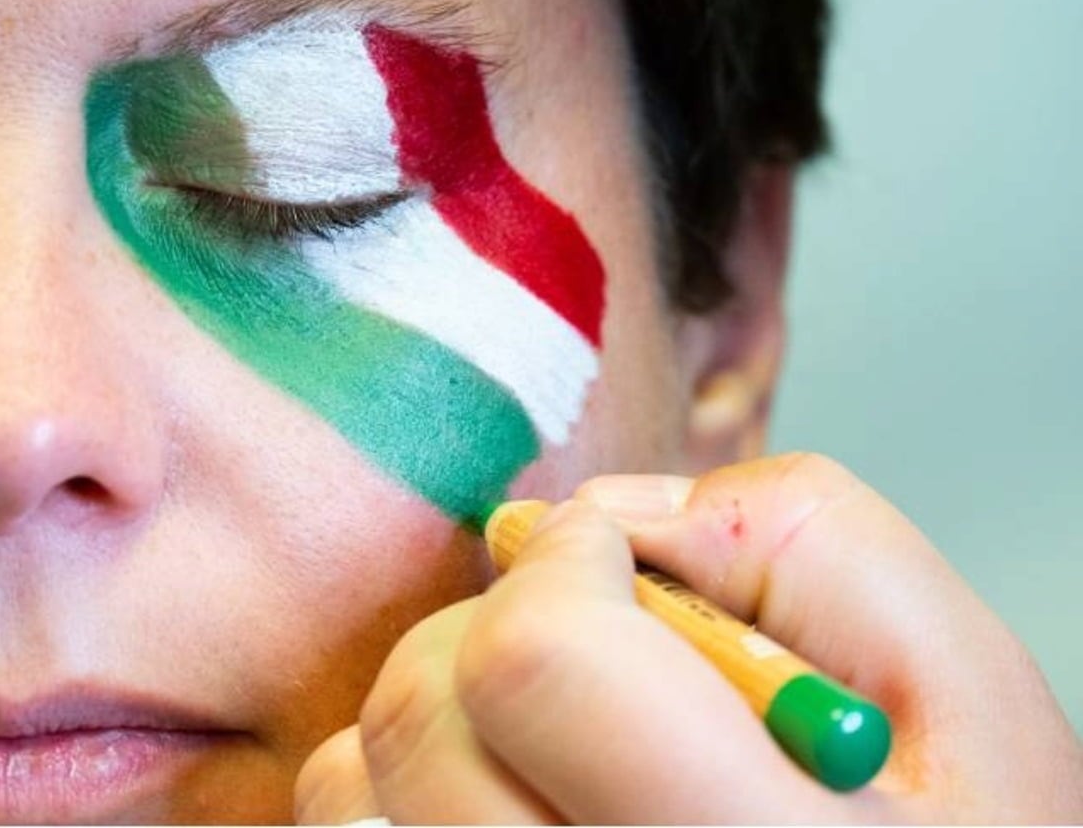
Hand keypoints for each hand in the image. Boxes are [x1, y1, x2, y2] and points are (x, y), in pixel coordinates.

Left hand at [294, 453, 1082, 822]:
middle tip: (582, 640)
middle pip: (425, 722)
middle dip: (490, 628)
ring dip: (436, 714)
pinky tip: (511, 792)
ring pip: (351, 790)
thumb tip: (608, 513)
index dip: (564, 564)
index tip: (607, 558)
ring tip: (549, 736)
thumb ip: (792, 539)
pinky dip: (402, 787)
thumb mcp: (955, 682)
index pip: (538, 667)